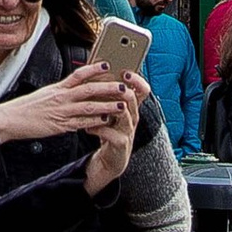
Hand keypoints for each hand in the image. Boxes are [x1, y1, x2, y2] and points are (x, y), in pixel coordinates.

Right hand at [0, 63, 132, 146]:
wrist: (11, 119)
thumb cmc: (28, 108)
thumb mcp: (45, 94)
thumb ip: (62, 92)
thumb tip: (76, 88)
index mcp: (58, 88)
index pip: (78, 74)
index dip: (94, 68)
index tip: (107, 64)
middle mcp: (61, 97)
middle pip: (89, 89)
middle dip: (108, 88)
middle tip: (123, 86)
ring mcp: (61, 112)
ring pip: (89, 107)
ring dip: (107, 106)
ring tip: (121, 105)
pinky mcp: (60, 126)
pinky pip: (81, 124)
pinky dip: (95, 122)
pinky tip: (106, 121)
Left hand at [81, 78, 143, 194]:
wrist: (111, 159)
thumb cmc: (109, 130)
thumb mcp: (111, 113)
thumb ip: (107, 97)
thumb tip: (96, 72)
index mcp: (131, 107)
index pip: (143, 90)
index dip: (137, 80)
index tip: (125, 72)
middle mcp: (133, 117)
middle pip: (133, 99)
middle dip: (123, 89)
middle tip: (113, 83)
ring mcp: (128, 130)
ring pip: (124, 114)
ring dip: (111, 107)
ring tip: (99, 102)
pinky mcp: (120, 143)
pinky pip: (110, 133)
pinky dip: (98, 128)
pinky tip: (88, 127)